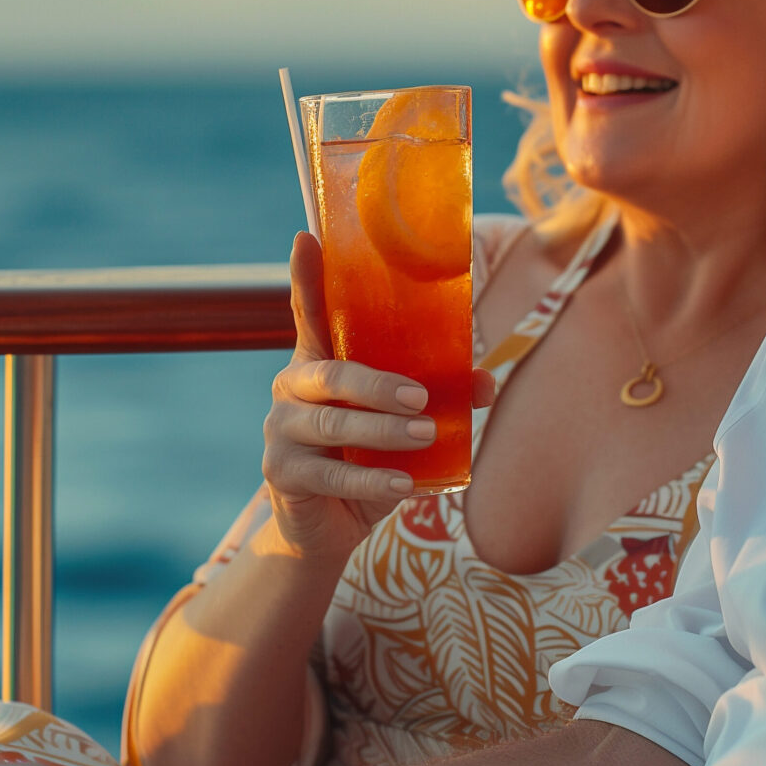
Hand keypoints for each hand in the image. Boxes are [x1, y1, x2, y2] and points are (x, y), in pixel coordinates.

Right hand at [265, 232, 496, 560]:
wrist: (326, 528)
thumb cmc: (366, 460)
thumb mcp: (401, 426)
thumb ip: (436, 399)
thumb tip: (485, 384)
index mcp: (319, 361)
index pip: (310, 312)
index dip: (307, 276)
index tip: (307, 237)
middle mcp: (292, 388)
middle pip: (330, 374)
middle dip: (377, 383)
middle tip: (422, 397)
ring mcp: (281, 431)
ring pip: (331, 424)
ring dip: (382, 430)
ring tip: (425, 436)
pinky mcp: (282, 474)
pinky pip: (331, 475)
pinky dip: (372, 480)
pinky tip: (404, 485)